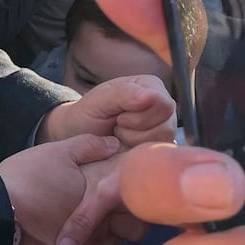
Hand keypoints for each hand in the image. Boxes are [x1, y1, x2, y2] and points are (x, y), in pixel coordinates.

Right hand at [0, 134, 144, 244]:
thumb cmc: (27, 182)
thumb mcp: (57, 153)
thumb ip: (88, 146)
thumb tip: (114, 145)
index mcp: (99, 212)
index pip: (125, 213)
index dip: (117, 203)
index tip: (110, 196)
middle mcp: (93, 240)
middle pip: (110, 233)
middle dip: (104, 222)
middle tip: (92, 209)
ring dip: (87, 238)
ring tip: (71, 222)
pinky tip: (57, 236)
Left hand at [38, 74, 175, 148]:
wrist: (78, 138)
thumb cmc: (88, 115)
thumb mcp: (99, 100)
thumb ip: (123, 94)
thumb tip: (151, 95)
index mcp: (151, 86)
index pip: (163, 104)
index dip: (138, 115)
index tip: (117, 116)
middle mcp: (162, 106)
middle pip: (167, 125)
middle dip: (136, 129)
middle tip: (117, 126)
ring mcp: (164, 128)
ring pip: (163, 142)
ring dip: (135, 141)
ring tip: (119, 135)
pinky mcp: (159, 148)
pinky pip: (160, 157)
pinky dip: (138, 155)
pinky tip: (124, 147)